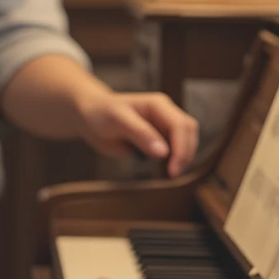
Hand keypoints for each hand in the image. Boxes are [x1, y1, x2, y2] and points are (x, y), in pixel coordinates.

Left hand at [75, 88, 198, 177]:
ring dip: (183, 157)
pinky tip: (165, 169)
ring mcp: (163, 126)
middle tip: (172, 174)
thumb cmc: (102, 112)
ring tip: (170, 172)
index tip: (172, 168)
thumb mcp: (118, 120)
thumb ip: (141, 134)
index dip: (181, 148)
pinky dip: (175, 160)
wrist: (89, 116)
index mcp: (158, 104)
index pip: (181, 125)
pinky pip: (175, 149)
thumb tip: (163, 152)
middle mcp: (165, 114)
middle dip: (186, 153)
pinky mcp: (159, 139)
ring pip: (186, 140)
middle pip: (189, 132)